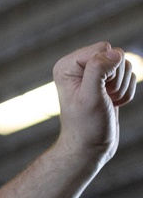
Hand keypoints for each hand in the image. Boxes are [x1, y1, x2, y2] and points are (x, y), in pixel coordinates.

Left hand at [54, 42, 135, 166]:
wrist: (90, 149)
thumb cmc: (86, 127)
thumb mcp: (90, 97)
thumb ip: (99, 70)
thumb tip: (115, 53)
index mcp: (68, 65)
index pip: (103, 49)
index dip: (108, 71)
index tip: (98, 92)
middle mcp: (79, 66)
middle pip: (116, 55)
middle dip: (116, 80)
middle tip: (103, 99)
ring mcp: (95, 74)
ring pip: (125, 65)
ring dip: (121, 88)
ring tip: (107, 103)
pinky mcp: (107, 83)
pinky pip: (129, 76)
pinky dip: (125, 93)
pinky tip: (112, 105)